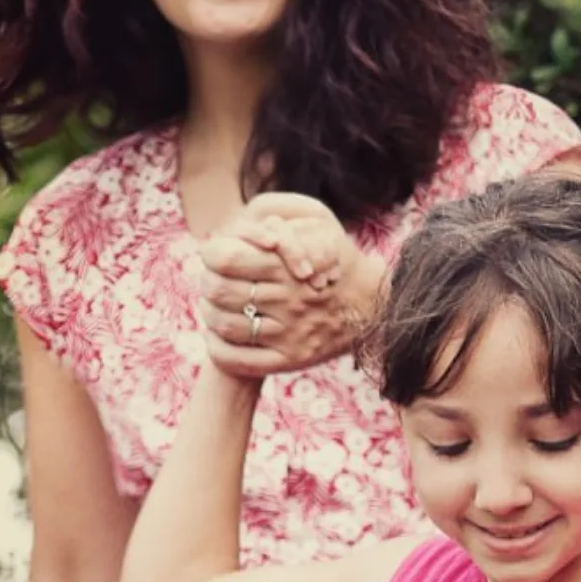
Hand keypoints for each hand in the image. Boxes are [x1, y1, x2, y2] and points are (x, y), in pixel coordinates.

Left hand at [198, 193, 386, 377]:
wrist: (372, 304)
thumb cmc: (335, 258)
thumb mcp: (318, 225)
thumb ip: (280, 221)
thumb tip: (250, 231)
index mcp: (289, 266)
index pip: (226, 258)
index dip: (212, 254)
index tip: (215, 255)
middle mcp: (289, 301)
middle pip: (219, 291)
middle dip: (208, 283)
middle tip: (212, 281)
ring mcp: (289, 333)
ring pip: (224, 325)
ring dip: (209, 314)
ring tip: (213, 306)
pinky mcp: (290, 360)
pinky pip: (236, 359)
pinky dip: (216, 347)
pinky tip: (216, 335)